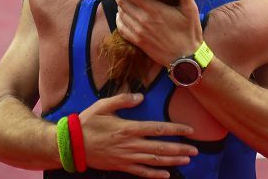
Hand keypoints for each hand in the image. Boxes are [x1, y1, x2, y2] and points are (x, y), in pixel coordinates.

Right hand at [79, 92, 197, 178]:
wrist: (72, 144)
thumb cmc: (87, 122)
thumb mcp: (103, 105)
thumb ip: (123, 100)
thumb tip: (140, 96)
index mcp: (129, 128)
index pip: (158, 129)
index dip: (176, 130)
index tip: (190, 131)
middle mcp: (131, 144)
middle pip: (161, 147)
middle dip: (180, 149)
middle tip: (195, 150)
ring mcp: (127, 157)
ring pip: (154, 160)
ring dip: (172, 161)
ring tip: (187, 160)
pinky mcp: (121, 166)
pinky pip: (141, 172)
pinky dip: (155, 174)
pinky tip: (166, 175)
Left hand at [106, 0, 202, 67]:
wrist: (186, 59)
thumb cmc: (190, 32)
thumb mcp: (190, 11)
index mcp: (154, 9)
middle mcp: (143, 20)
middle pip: (121, 2)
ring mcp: (139, 32)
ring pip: (121, 14)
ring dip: (116, 3)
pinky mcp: (138, 42)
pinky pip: (122, 29)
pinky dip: (118, 19)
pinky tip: (119, 15)